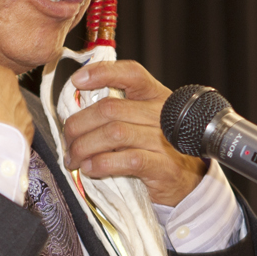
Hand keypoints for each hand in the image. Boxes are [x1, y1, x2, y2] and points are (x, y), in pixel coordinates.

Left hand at [63, 60, 206, 206]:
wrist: (189, 183)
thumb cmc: (158, 150)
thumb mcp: (142, 123)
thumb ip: (118, 111)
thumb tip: (76, 110)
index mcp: (156, 97)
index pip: (131, 74)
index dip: (102, 72)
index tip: (77, 81)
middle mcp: (161, 114)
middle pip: (111, 109)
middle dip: (79, 125)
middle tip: (67, 141)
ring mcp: (164, 140)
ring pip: (114, 133)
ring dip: (85, 147)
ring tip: (74, 159)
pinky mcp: (163, 166)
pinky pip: (126, 160)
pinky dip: (101, 164)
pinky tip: (90, 169)